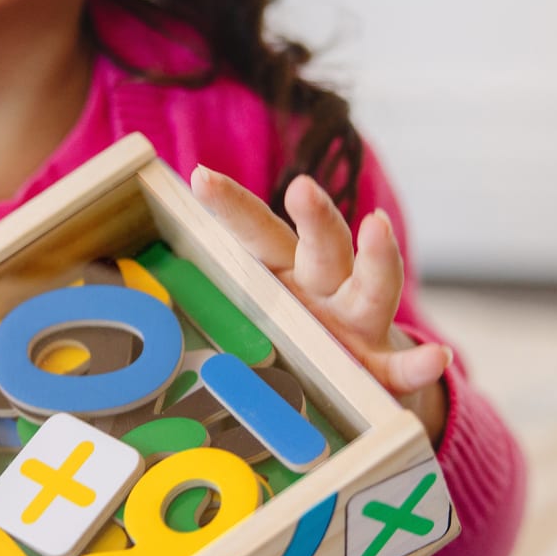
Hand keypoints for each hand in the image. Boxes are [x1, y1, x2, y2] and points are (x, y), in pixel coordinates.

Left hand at [191, 166, 449, 442]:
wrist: (357, 379)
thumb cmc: (293, 333)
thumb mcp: (257, 308)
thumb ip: (217, 292)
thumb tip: (120, 289)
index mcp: (285, 272)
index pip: (258, 231)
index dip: (231, 205)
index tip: (200, 176)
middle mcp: (324, 288)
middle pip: (320, 246)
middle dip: (313, 216)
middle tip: (301, 186)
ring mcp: (357, 325)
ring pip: (371, 289)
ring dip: (379, 258)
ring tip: (378, 226)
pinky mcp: (382, 369)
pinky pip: (401, 368)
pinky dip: (419, 364)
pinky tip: (436, 357)